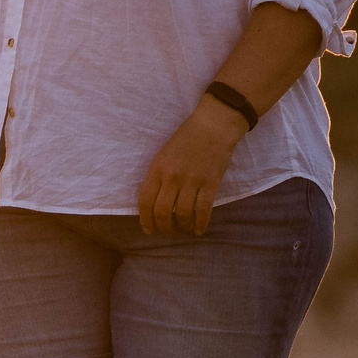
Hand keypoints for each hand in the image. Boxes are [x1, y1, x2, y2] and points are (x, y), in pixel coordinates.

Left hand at [138, 98, 249, 234]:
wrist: (212, 126)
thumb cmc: (186, 139)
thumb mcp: (163, 156)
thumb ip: (157, 177)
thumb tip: (153, 203)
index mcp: (157, 169)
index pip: (145, 201)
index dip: (145, 219)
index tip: (148, 229)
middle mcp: (172, 176)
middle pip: (162, 212)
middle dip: (163, 227)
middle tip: (167, 231)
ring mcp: (192, 180)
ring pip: (182, 214)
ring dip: (181, 227)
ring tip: (182, 229)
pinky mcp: (210, 183)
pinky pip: (203, 210)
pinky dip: (200, 224)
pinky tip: (198, 230)